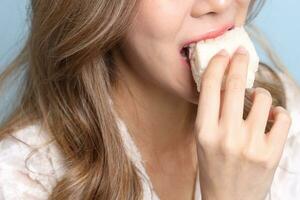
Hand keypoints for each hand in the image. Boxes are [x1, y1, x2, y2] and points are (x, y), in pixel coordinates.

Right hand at [194, 46, 291, 199]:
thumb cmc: (213, 167)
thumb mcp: (202, 139)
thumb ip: (211, 112)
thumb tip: (224, 81)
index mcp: (204, 132)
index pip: (209, 87)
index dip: (217, 65)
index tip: (223, 54)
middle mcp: (225, 136)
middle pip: (235, 85)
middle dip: (240, 62)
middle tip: (242, 53)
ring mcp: (250, 145)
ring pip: (263, 98)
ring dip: (260, 93)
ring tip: (256, 101)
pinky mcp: (271, 154)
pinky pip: (282, 118)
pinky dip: (278, 113)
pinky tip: (271, 118)